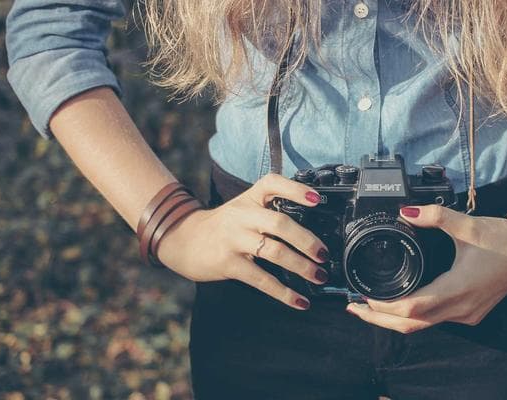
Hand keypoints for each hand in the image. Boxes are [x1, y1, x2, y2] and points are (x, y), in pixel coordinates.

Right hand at [155, 174, 328, 309]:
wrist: (183, 239)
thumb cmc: (224, 226)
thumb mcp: (243, 207)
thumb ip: (270, 210)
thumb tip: (311, 231)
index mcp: (250, 199)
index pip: (273, 184)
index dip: (296, 190)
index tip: (318, 200)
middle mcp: (242, 216)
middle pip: (280, 223)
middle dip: (307, 240)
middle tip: (323, 254)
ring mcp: (234, 239)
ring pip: (274, 251)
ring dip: (301, 266)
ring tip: (319, 276)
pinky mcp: (229, 263)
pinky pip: (261, 279)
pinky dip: (284, 293)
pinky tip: (300, 301)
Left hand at [345, 205, 506, 332]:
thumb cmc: (503, 238)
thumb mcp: (467, 224)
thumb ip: (435, 216)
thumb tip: (407, 212)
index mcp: (457, 288)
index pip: (412, 307)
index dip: (384, 306)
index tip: (363, 296)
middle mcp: (461, 307)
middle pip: (411, 324)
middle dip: (380, 319)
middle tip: (354, 307)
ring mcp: (467, 313)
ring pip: (423, 326)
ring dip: (396, 319)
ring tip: (371, 308)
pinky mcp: (471, 312)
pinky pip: (436, 321)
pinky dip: (415, 316)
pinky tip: (402, 304)